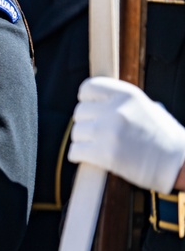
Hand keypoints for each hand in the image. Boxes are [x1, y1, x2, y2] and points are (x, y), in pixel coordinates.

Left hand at [69, 76, 184, 192]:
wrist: (180, 164)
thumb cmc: (164, 137)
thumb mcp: (147, 107)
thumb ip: (121, 102)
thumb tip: (96, 100)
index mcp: (127, 95)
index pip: (88, 87)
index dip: (87, 99)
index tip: (91, 109)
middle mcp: (116, 110)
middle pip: (80, 112)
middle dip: (86, 123)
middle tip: (98, 133)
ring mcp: (109, 132)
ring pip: (76, 132)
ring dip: (83, 140)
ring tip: (97, 146)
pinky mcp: (105, 154)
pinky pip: (75, 151)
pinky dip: (78, 156)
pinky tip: (88, 157)